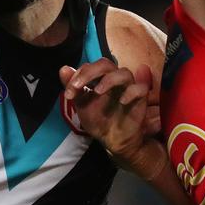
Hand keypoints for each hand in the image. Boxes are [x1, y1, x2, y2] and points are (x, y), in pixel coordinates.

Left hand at [59, 59, 162, 173]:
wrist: (112, 140)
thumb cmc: (98, 119)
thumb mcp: (81, 105)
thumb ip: (73, 87)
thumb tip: (63, 68)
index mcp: (99, 78)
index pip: (89, 67)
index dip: (78, 76)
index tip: (69, 93)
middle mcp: (114, 79)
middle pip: (106, 64)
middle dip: (90, 72)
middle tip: (78, 85)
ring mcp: (128, 87)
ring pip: (124, 73)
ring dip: (109, 79)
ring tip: (97, 91)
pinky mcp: (140, 98)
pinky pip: (140, 88)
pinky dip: (131, 92)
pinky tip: (121, 101)